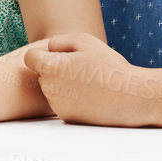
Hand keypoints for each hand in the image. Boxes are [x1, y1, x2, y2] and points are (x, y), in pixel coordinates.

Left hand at [25, 32, 161, 126]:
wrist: (131, 97)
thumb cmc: (109, 66)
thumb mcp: (85, 41)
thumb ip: (59, 41)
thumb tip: (47, 49)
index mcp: (51, 69)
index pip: (30, 58)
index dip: (43, 53)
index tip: (60, 55)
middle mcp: (49, 89)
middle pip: (42, 74)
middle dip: (55, 69)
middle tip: (82, 67)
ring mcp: (57, 106)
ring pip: (52, 89)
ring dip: (63, 84)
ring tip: (89, 81)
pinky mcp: (68, 118)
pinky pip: (62, 103)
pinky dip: (71, 99)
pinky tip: (91, 95)